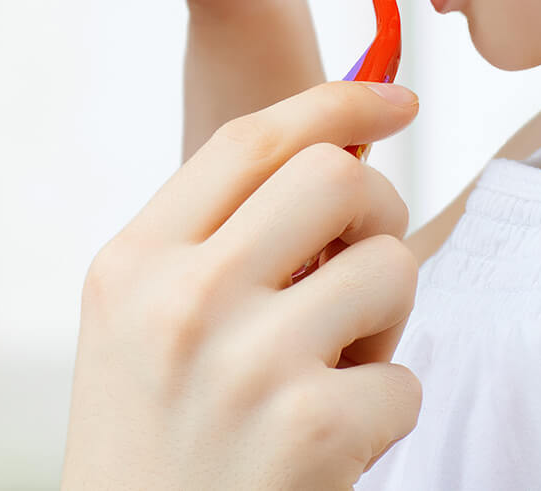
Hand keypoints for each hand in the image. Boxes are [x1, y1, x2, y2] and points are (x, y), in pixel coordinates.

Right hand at [61, 81, 423, 490]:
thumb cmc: (151, 440)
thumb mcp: (138, 322)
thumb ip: (215, 235)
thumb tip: (344, 148)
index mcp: (135, 262)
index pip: (253, 137)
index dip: (338, 100)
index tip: (394, 97)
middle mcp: (184, 298)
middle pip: (336, 176)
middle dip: (375, 209)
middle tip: (358, 263)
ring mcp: (250, 363)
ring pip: (392, 268)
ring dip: (384, 320)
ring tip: (334, 367)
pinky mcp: (313, 431)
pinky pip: (405, 378)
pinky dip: (384, 412)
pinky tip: (330, 444)